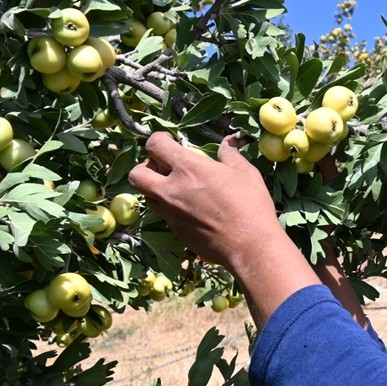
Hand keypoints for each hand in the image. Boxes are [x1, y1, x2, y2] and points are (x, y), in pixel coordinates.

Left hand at [128, 132, 281, 269]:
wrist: (249, 246)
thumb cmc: (250, 204)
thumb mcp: (244, 172)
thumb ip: (230, 154)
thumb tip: (229, 140)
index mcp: (187, 168)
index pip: (154, 145)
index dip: (159, 140)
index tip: (170, 142)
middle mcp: (171, 190)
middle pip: (136, 174)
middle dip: (145, 166)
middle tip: (164, 167)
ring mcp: (171, 213)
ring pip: (146, 196)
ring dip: (155, 189)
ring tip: (175, 189)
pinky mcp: (176, 231)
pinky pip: (163, 215)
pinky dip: (170, 208)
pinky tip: (190, 209)